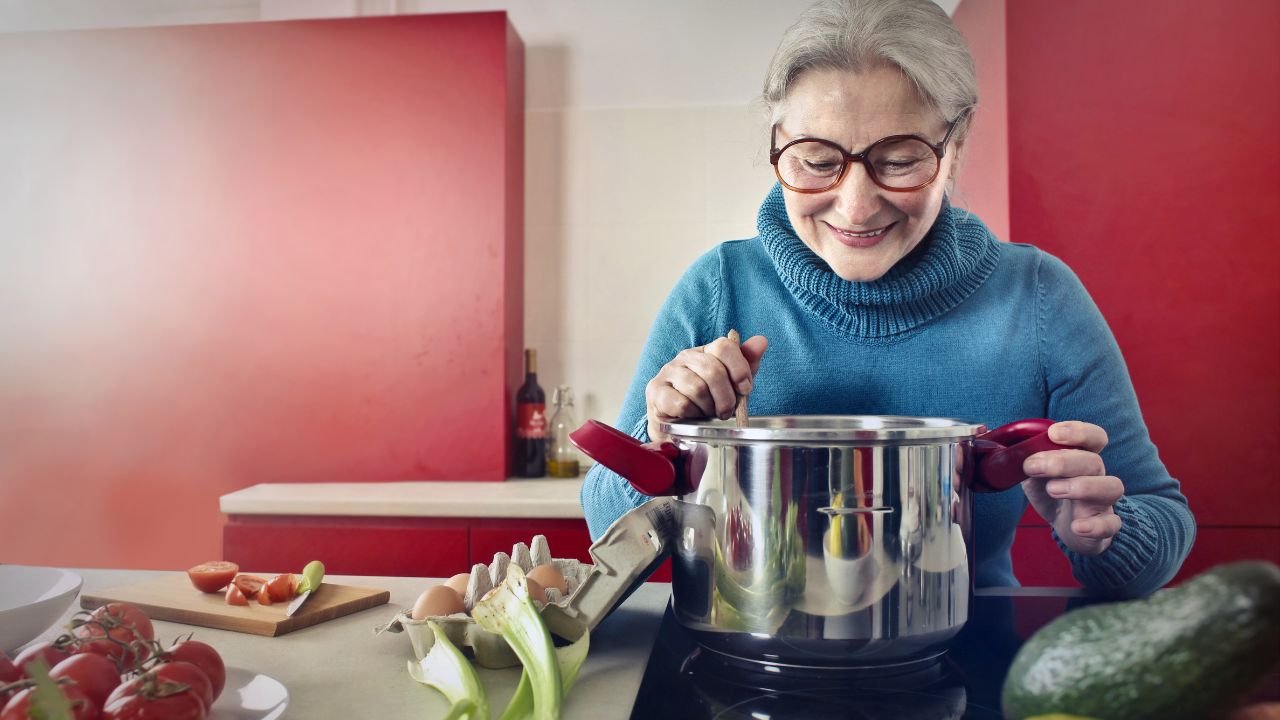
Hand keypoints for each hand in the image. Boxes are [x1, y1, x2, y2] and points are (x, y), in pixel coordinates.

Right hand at [644, 335, 768, 441]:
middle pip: (713, 370)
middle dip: (726, 397)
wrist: (677, 426)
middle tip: (726, 412)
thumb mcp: (731, 385)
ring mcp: (668, 372)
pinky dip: (693, 414)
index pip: (724, 346)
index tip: (745, 389)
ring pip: (698, 388)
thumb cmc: (707, 403)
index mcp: (706, 351)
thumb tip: (761, 341)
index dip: (739, 369)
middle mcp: (685, 357)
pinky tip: (692, 416)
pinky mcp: (656, 391)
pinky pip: (682, 403)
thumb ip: (746, 365)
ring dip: (709, 408)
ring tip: (709, 415)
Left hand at [1021, 421, 1123, 555]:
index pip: (1093, 437)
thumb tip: (987, 437)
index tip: (1053, 433)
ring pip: (1110, 487)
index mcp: (1081, 456)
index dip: (1078, 431)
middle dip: (1063, 461)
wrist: (1071, 526)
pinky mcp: (1104, 526)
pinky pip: (1111, 524)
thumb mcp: (1033, 471)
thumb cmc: (1053, 491)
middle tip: (1032, 466)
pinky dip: (1096, 526)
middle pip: (1093, 461)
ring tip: (1053, 489)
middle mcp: (1096, 475)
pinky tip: (1077, 526)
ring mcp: (1103, 501)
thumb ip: (1017, 455)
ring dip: (1083, 486)